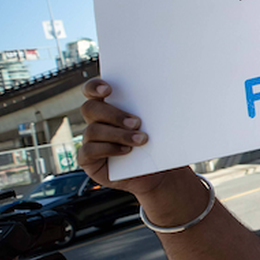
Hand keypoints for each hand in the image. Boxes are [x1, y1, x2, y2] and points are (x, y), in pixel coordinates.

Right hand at [76, 79, 178, 196]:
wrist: (157, 172)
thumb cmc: (158, 144)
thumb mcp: (160, 126)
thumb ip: (156, 111)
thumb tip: (172, 97)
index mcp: (109, 106)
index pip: (92, 90)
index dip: (95, 87)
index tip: (109, 90)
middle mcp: (96, 121)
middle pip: (90, 108)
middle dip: (113, 114)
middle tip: (137, 122)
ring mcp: (90, 140)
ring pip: (93, 130)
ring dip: (119, 134)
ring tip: (142, 140)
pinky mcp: (88, 159)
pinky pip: (89, 150)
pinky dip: (109, 149)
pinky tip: (126, 151)